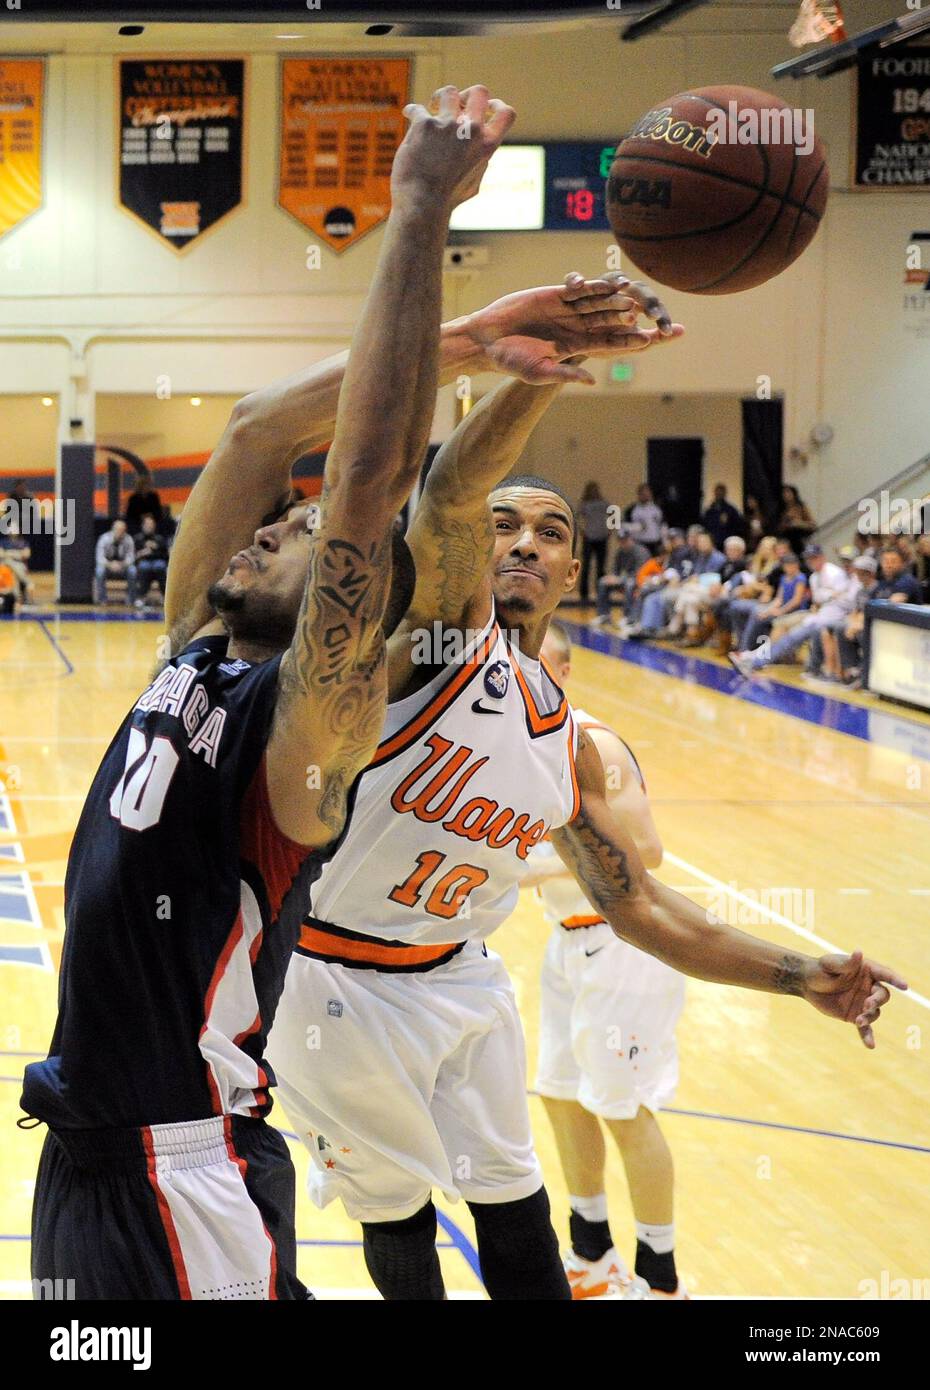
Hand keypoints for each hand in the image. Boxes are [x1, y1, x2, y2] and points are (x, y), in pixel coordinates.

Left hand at [392, 85, 514, 212]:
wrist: (422, 204)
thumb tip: (483, 152)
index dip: (496, 105)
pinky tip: (408, 116)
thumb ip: (480, 162)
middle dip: (466, 95)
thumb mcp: (474, 182)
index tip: (485, 108)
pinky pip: (417, 108)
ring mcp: (448, 125)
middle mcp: (471, 131)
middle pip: (479, 92)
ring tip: (431, 108)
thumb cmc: (447, 199)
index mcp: (487, 145)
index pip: (506, 113)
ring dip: (439, 97)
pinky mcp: (425, 125)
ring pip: (448, 92)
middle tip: (454, 106)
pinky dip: (412, 112)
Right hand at [464, 272, 683, 384]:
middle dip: (627, 320)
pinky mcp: (555, 294)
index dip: (626, 342)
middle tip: (647, 316)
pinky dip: (594, 286)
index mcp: (574, 347)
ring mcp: (566, 309)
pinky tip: (610, 283)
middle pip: (608, 322)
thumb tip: (590, 381)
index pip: (607, 344)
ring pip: (597, 303)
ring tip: (633, 299)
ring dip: (615, 301)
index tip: (646, 343)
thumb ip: (565, 373)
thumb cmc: (510, 360)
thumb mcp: (538, 372)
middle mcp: (575, 327)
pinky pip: (579, 289)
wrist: (487, 338)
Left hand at [802, 949, 906, 1047]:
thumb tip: (858, 953)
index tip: (904, 986)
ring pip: (874, 1012)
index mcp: (866, 971)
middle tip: (867, 1005)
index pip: (884, 974)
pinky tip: (870, 1046)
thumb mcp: (829, 964)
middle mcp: (868, 987)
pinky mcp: (855, 1016)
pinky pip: (865, 1028)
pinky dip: (868, 1036)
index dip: (895, 979)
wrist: (807, 984)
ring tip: (858, 1020)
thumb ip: (845, 963)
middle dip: (877, 1001)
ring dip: (869, 1017)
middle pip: (882, 995)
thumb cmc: (820, 969)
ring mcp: (863, 1003)